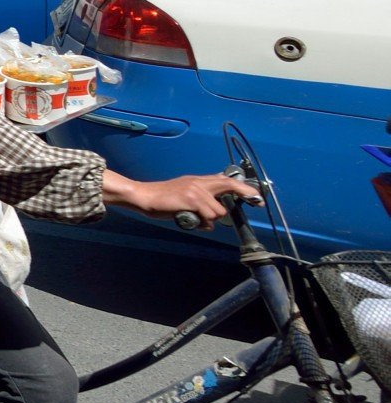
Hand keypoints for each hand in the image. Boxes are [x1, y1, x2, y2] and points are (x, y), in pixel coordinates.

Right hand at [103, 169, 261, 223]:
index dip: (243, 187)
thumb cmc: (163, 198)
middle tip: (258, 201)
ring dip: (210, 219)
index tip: (257, 195)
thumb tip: (216, 203)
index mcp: (198, 180)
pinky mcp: (192, 200)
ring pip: (218, 211)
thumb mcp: (184, 189)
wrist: (144, 196)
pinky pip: (208, 217)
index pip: (225, 179)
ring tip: (195, 218)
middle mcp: (199, 182)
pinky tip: (189, 220)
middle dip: (246, 193)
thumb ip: (200, 193)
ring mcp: (196, 190)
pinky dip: (201, 223)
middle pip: (230, 185)